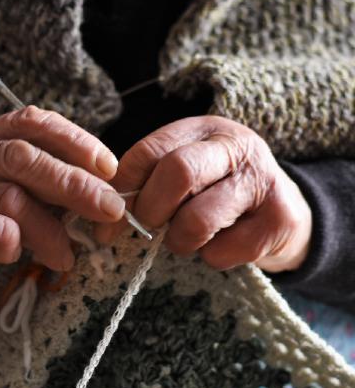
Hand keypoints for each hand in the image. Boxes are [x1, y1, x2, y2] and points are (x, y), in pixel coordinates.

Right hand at [0, 106, 123, 343]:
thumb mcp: (13, 214)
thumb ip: (45, 198)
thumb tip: (100, 195)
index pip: (28, 123)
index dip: (73, 141)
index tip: (108, 168)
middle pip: (21, 155)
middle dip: (73, 182)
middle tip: (109, 209)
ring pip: (3, 192)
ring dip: (45, 227)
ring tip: (64, 256)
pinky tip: (12, 253)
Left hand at [96, 115, 311, 272]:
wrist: (282, 209)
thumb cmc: (217, 190)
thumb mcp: (186, 173)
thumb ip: (149, 183)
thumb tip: (105, 217)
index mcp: (202, 130)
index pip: (149, 151)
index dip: (122, 189)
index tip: (109, 219)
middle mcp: (235, 146)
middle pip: (178, 172)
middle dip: (152, 210)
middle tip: (150, 226)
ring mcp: (261, 181)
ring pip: (197, 219)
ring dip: (181, 240)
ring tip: (187, 237)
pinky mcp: (278, 219)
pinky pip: (222, 251)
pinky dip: (210, 257)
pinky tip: (222, 243)